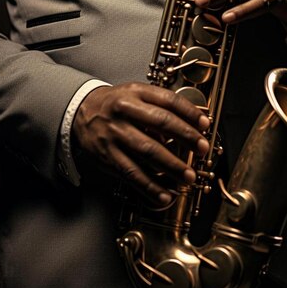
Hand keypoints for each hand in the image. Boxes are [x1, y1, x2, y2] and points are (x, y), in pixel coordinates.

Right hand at [72, 83, 209, 205]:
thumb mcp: (136, 94)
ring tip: (188, 176)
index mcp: (135, 92)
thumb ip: (160, 106)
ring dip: (171, 166)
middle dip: (186, 137)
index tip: (205, 124)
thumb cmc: (116, 104)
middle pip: (161, 123)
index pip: (168, 100)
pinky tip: (164, 195)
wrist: (81, 111)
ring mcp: (114, 134)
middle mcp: (124, 111)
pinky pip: (131, 173)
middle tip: (202, 149)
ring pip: (148, 151)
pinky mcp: (107, 155)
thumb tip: (192, 125)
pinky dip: (149, 186)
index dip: (190, 112)